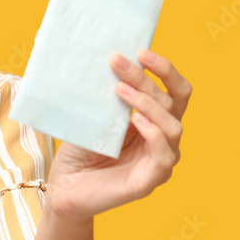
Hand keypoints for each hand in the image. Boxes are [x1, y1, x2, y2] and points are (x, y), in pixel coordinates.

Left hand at [45, 49, 191, 221]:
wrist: (63, 188)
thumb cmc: (78, 150)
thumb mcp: (92, 115)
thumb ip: (103, 92)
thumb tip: (97, 55)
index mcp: (154, 121)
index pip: (175, 91)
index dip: (165, 69)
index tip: (142, 51)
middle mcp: (162, 139)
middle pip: (171, 102)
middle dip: (146, 79)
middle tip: (118, 63)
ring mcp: (160, 160)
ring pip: (173, 126)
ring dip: (148, 103)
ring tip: (120, 90)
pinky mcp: (150, 181)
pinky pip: (164, 154)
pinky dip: (153, 133)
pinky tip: (136, 120)